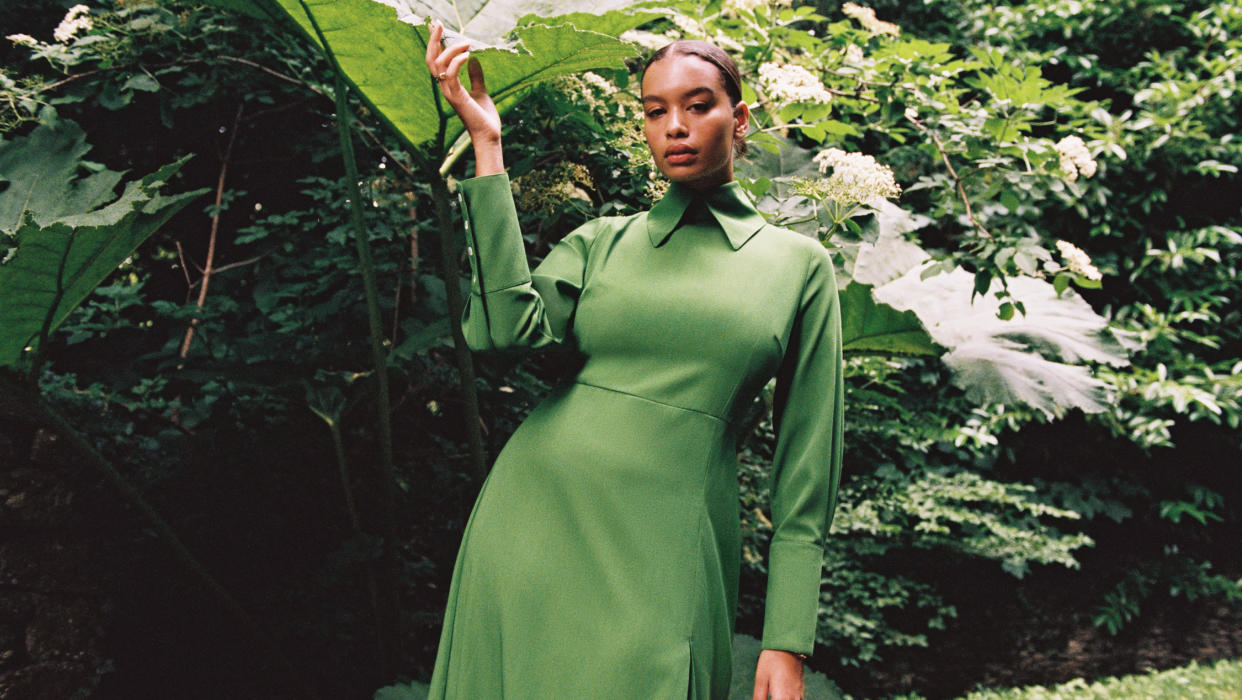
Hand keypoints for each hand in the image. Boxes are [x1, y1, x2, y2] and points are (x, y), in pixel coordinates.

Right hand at [424, 20, 500, 144]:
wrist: (488, 135)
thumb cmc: (484, 117)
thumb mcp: (481, 91)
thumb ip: (476, 76)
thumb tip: (474, 60)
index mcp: (448, 85)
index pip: (436, 60)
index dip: (434, 43)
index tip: (437, 26)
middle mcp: (445, 88)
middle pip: (431, 59)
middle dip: (433, 40)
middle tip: (438, 24)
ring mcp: (449, 93)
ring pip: (439, 65)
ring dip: (451, 50)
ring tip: (466, 42)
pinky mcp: (458, 98)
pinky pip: (451, 76)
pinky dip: (457, 63)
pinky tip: (467, 55)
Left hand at [752, 649, 804, 699]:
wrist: (788, 646)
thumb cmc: (771, 661)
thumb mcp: (761, 679)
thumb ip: (759, 697)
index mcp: (781, 697)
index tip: (762, 699)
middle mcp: (792, 699)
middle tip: (768, 696)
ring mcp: (799, 696)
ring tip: (774, 695)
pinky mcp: (801, 692)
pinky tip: (781, 696)